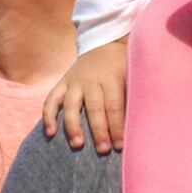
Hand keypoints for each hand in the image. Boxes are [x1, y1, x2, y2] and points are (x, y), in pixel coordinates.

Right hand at [41, 38, 127, 154]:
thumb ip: (133, 95)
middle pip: (95, 108)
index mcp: (112, 78)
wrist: (105, 42)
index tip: (121, 145)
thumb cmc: (123, 66)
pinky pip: (52, 99)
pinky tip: (50, 132)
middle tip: (103, 150)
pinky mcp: (62, 83)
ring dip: (73, 126)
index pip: (115, 106)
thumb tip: (142, 123)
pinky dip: (49, 115)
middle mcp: (91, 80)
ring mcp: (74, 81)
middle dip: (99, 131)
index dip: (118, 127)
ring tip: (78, 145)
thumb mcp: (132, 74)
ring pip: (72, 105)